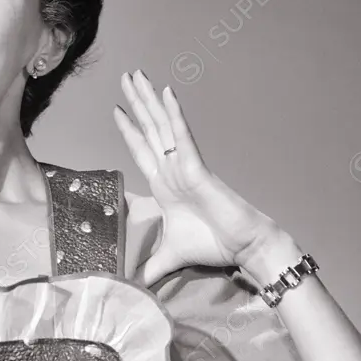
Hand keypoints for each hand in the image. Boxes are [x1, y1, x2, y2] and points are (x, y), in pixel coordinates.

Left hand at [112, 70, 278, 284]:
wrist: (244, 248)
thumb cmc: (213, 246)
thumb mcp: (168, 257)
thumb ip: (150, 267)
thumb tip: (131, 285)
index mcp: (165, 184)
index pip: (142, 150)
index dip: (129, 130)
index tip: (116, 109)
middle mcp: (172, 169)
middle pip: (149, 129)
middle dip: (136, 103)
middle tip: (125, 76)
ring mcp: (184, 165)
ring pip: (161, 126)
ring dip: (148, 100)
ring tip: (135, 75)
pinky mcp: (196, 168)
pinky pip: (182, 137)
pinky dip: (173, 114)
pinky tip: (166, 92)